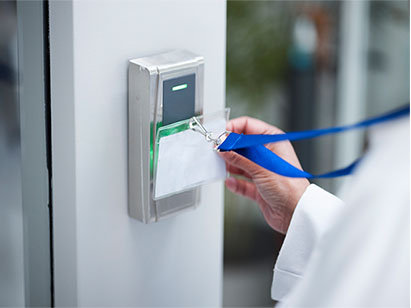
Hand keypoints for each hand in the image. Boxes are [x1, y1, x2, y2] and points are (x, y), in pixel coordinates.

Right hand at [220, 117, 309, 233]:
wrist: (296, 213)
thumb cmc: (290, 187)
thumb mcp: (260, 168)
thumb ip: (239, 157)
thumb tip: (224, 148)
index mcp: (274, 142)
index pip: (249, 127)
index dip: (233, 129)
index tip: (221, 135)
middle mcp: (268, 155)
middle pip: (242, 145)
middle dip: (229, 148)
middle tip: (217, 150)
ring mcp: (262, 171)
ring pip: (240, 163)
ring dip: (230, 165)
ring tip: (221, 165)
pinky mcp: (258, 187)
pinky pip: (242, 182)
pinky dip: (235, 182)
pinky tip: (230, 182)